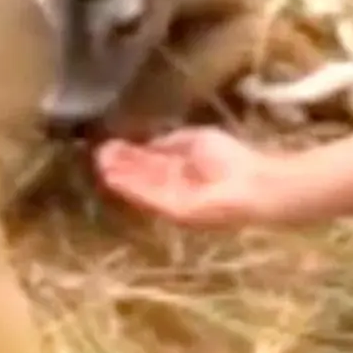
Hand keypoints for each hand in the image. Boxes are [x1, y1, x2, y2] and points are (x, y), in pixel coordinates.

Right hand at [94, 127, 277, 227]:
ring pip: (141, 188)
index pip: (150, 163)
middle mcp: (174, 187)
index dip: (130, 155)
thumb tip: (148, 142)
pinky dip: (132, 187)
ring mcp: (173, 201)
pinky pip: (149, 198)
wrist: (254, 182)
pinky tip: (115, 176)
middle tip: (97, 154)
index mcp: (182, 170)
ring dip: (120, 176)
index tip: (109, 145)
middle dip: (121, 165)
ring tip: (100, 163)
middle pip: (142, 176)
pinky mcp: (174, 212)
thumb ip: (172, 143)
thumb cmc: (231, 158)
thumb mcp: (196, 140)